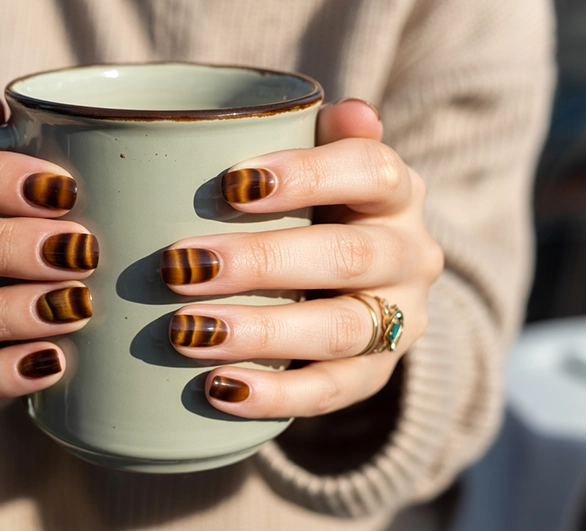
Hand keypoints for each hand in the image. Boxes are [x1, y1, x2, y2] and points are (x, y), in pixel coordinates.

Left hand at [163, 99, 443, 417]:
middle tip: (179, 266)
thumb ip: (323, 137)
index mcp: (396, 192)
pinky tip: (217, 389)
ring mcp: (400, 320)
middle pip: (347, 256)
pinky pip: (332, 392)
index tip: (229, 184)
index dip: (306, 175)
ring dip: (259, 332)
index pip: (370, 170)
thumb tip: (350, 111)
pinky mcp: (376, 374)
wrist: (367, 282)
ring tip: (186, 332)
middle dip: (260, 262)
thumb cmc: (319, 210)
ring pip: (339, 329)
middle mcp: (411, 254)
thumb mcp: (324, 166)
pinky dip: (274, 395)